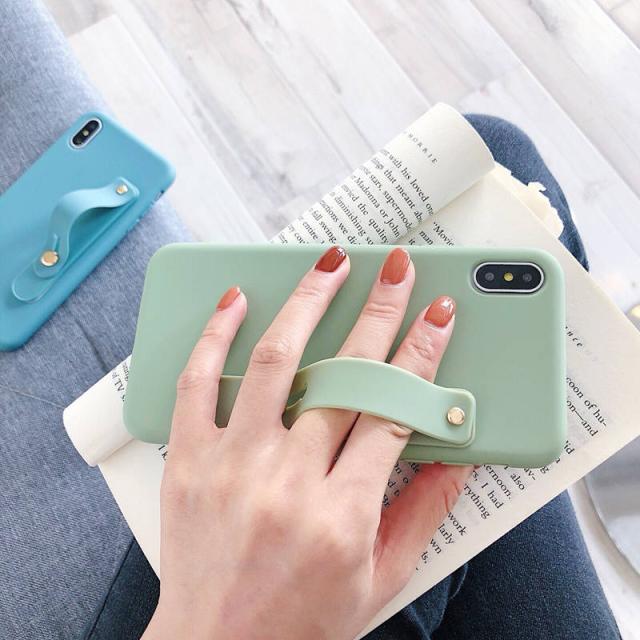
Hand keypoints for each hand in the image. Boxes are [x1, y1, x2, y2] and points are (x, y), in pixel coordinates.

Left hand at [143, 246, 470, 639]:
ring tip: (331, 264)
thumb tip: (457, 453)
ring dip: (308, 304)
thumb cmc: (301, 623)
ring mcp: (232, 465)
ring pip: (276, 361)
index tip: (437, 315)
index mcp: (342, 515)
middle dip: (380, 312)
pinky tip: (237, 301)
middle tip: (398, 271)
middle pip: (345, 375)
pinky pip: (198, 383)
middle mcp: (287, 482)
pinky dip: (216, 335)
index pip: (394, 410)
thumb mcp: (381, 578)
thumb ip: (424, 511)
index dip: (421, 354)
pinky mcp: (189, 460)